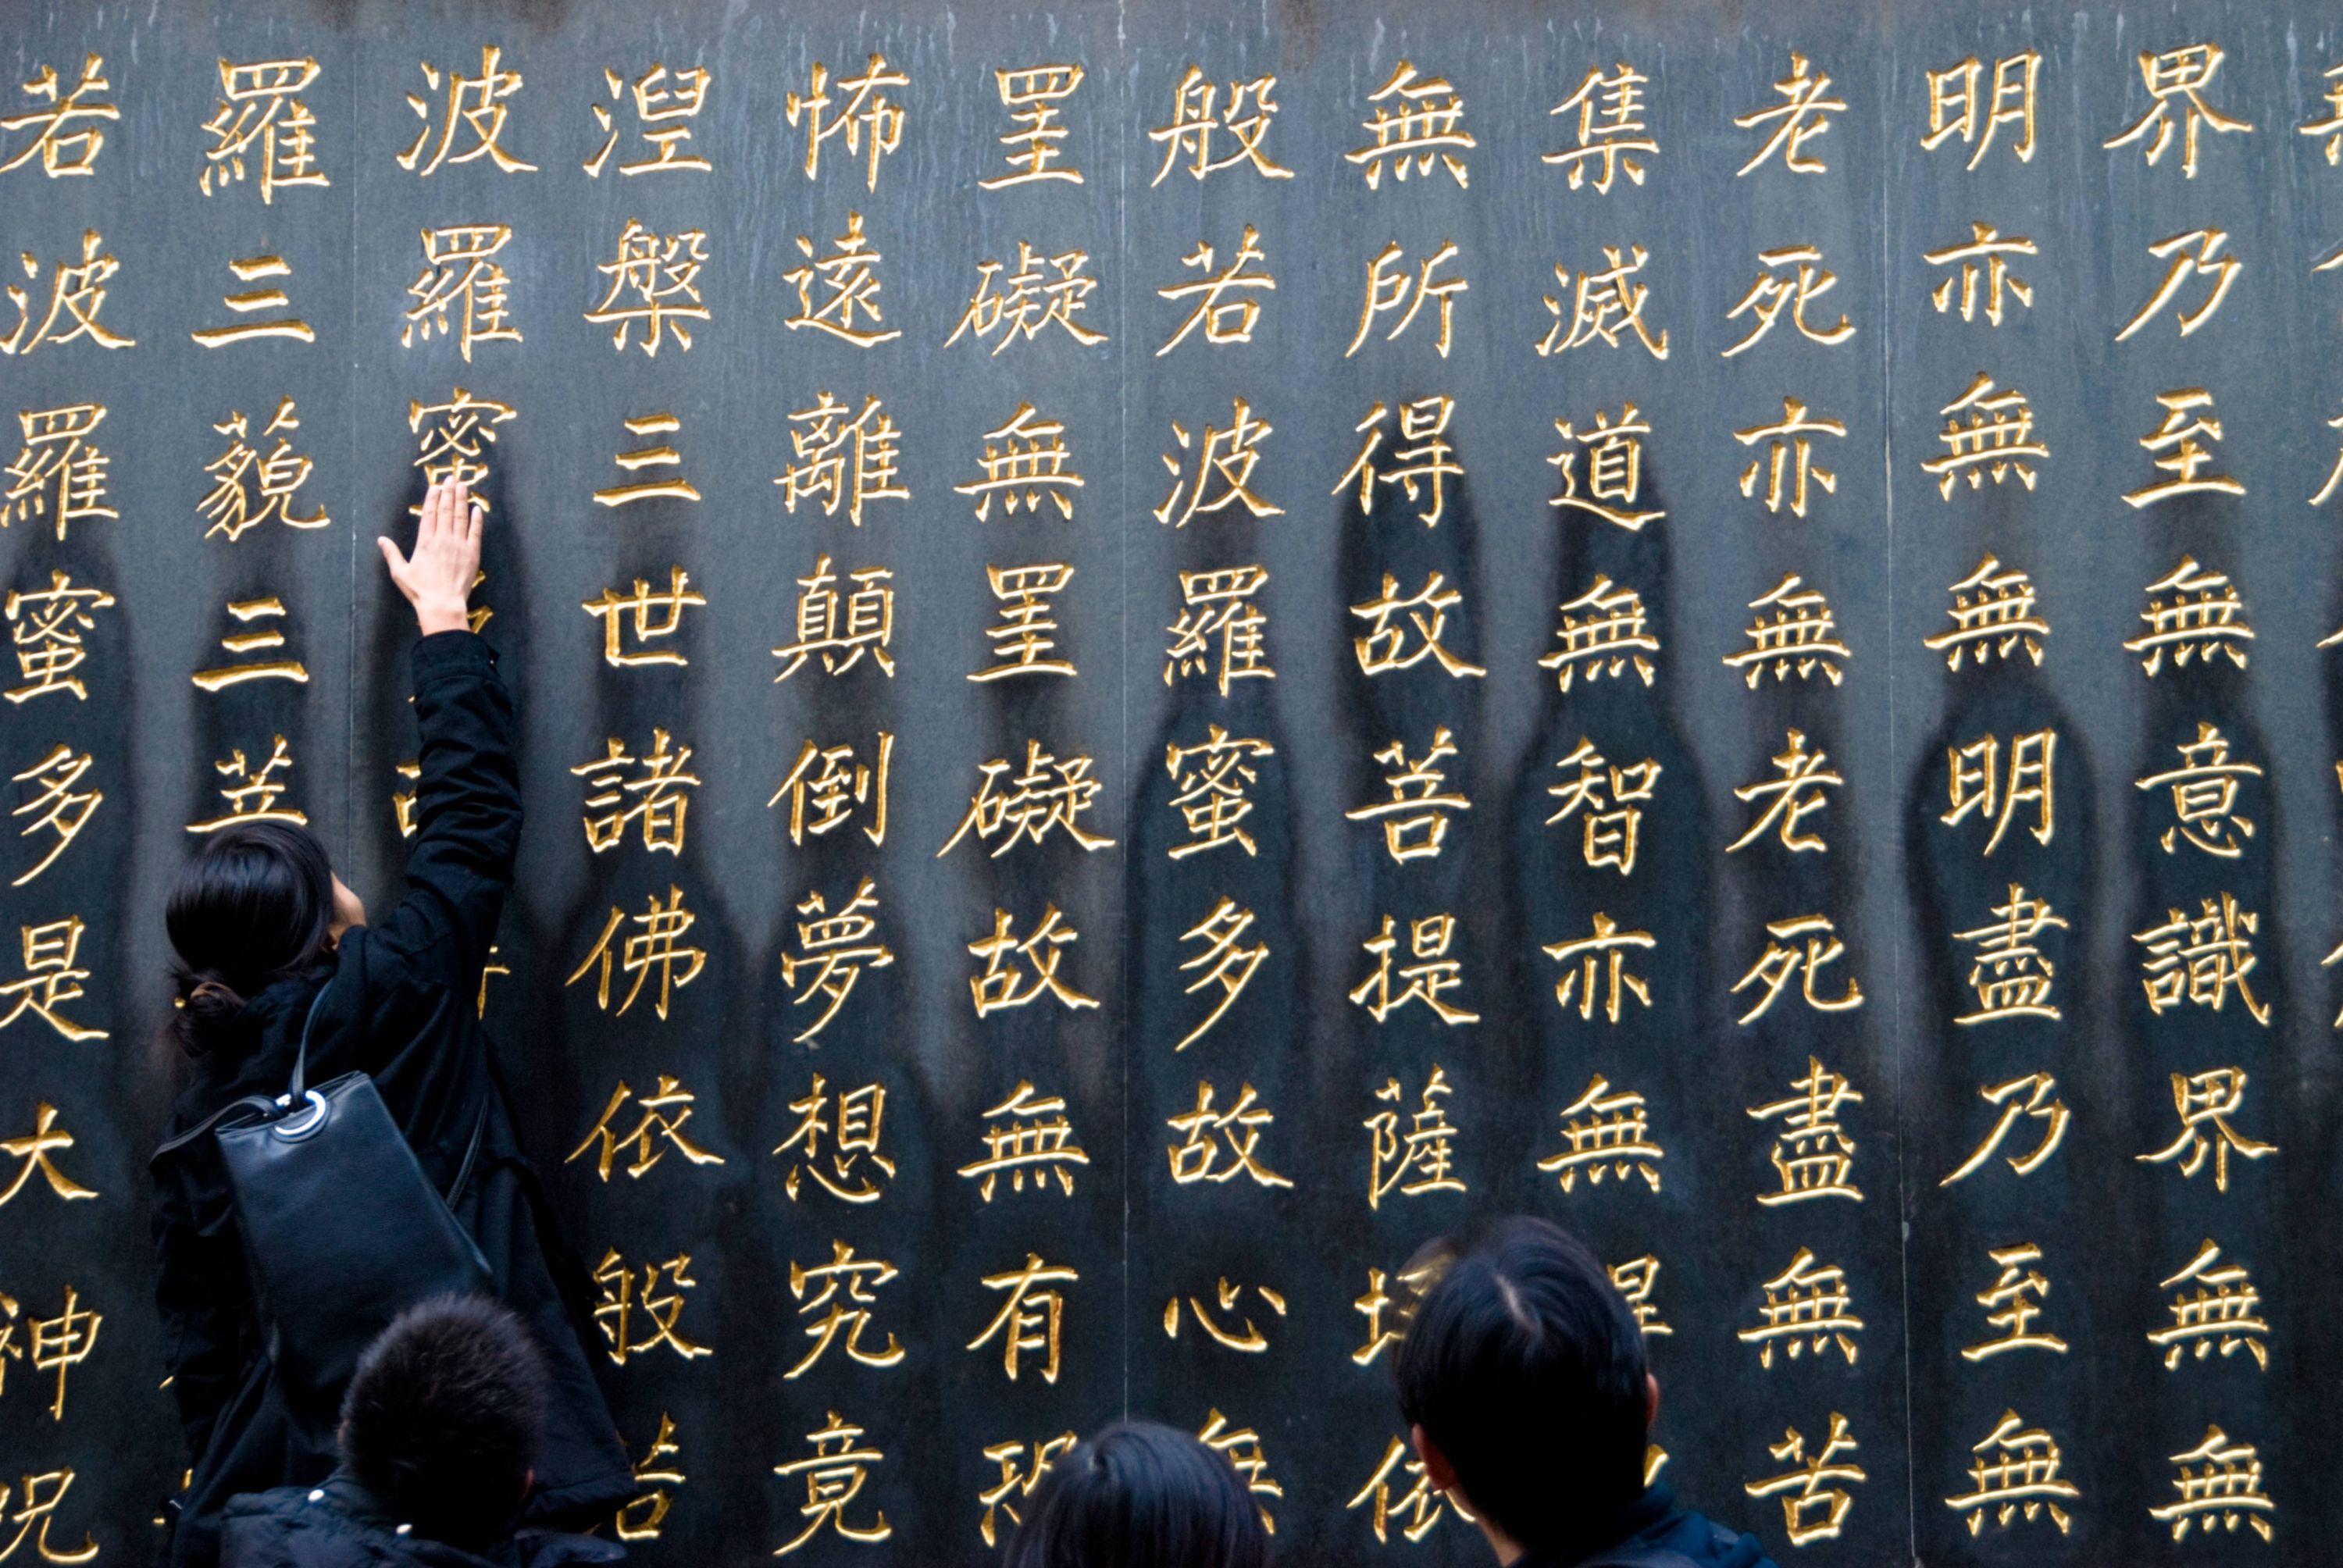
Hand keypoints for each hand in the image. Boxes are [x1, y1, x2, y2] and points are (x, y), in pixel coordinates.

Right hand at [379, 479, 482, 637]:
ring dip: (461, 500)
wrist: (442, 604)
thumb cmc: (420, 591)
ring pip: (460, 517)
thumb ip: (391, 553)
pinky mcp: (472, 554)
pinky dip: (476, 520)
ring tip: (462, 486)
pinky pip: (475, 533)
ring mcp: (459, 546)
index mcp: (425, 542)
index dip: (432, 498)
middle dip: (448, 492)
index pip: (429, 514)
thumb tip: (381, 539)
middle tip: (451, 478)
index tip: (435, 486)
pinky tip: (477, 509)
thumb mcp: (400, 572)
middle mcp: (442, 540)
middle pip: (446, 510)